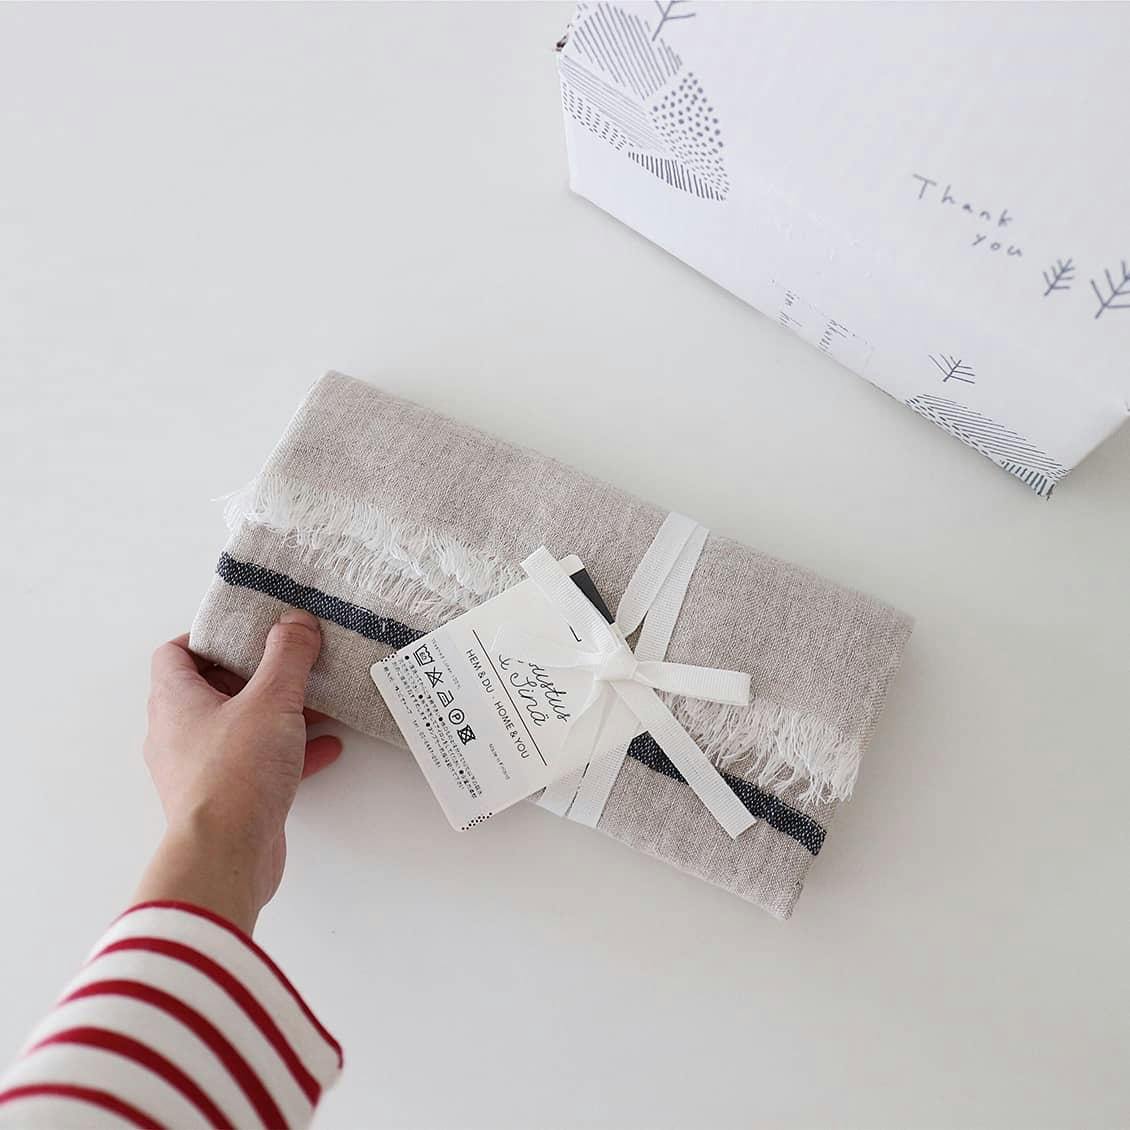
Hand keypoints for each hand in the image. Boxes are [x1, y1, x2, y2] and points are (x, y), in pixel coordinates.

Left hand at [134, 611, 341, 932]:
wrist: (226, 856)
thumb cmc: (236, 772)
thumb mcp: (271, 700)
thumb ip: (287, 656)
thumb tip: (294, 621)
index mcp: (175, 701)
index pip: (175, 653)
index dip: (208, 636)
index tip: (247, 630)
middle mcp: (178, 734)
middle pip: (211, 689)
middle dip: (255, 674)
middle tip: (289, 661)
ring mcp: (200, 769)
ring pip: (238, 728)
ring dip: (276, 714)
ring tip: (316, 701)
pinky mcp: (225, 800)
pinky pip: (256, 763)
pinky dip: (288, 752)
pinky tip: (326, 747)